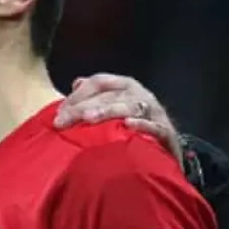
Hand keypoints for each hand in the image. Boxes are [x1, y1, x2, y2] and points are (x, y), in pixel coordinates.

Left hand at [54, 73, 182, 163]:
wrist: (169, 146)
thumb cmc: (135, 124)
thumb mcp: (115, 105)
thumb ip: (95, 95)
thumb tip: (76, 83)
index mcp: (125, 86)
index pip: (99, 82)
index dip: (77, 95)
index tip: (59, 112)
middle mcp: (140, 95)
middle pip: (108, 95)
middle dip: (82, 107)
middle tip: (62, 121)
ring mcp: (155, 112)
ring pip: (130, 106)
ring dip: (108, 110)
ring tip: (89, 118)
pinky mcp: (166, 132)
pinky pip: (155, 127)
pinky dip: (142, 125)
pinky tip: (128, 125)